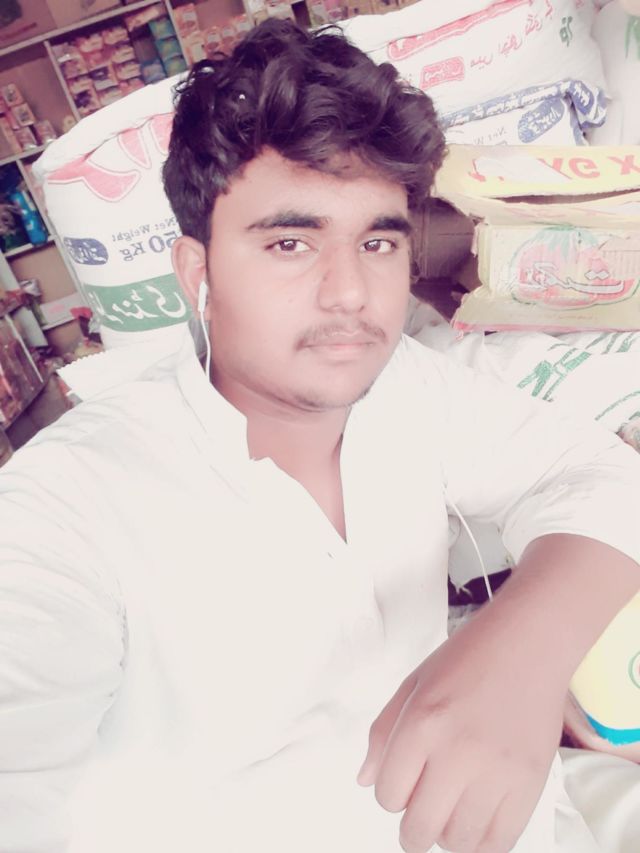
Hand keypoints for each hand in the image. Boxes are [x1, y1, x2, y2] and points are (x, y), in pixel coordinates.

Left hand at [357, 619, 564, 852]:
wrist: (529, 643)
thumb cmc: (467, 659)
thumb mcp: (413, 685)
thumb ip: (383, 733)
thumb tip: (365, 780)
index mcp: (422, 723)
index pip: (388, 795)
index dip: (389, 795)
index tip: (402, 784)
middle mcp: (458, 751)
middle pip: (420, 829)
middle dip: (412, 829)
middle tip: (419, 816)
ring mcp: (498, 771)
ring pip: (459, 842)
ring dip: (447, 835)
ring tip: (451, 812)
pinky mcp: (531, 782)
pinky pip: (500, 842)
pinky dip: (482, 842)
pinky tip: (476, 819)